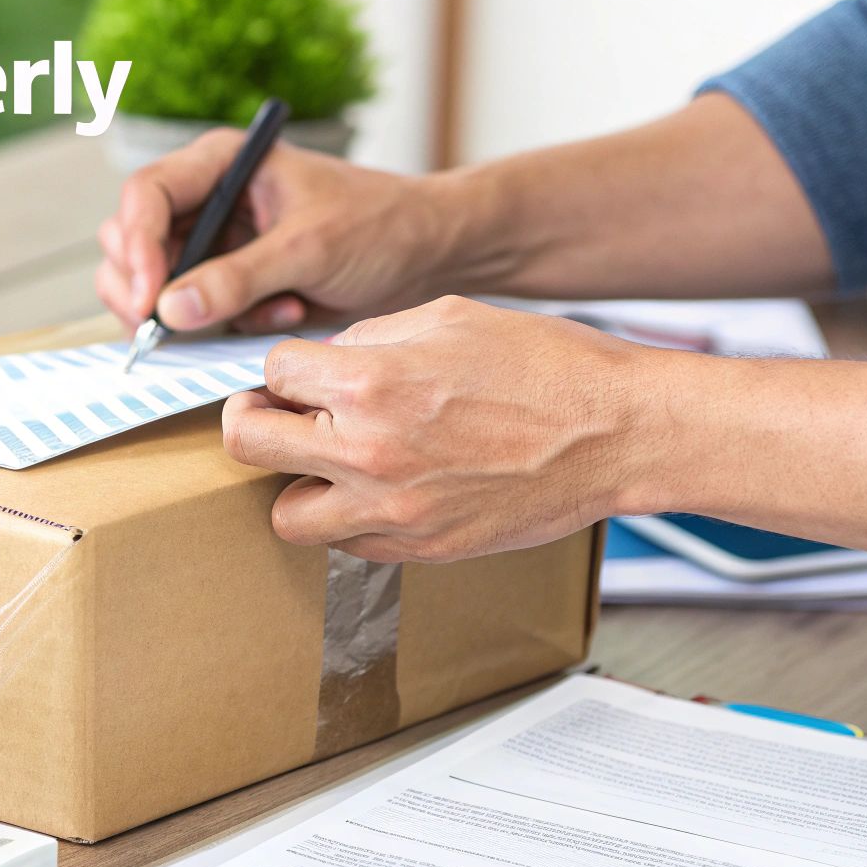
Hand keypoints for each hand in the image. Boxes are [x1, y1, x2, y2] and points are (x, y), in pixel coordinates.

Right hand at [95, 129, 461, 333]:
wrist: (424, 256)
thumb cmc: (378, 226)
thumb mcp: (309, 248)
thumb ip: (239, 277)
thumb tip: (169, 309)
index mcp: (222, 164)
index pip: (146, 195)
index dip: (138, 247)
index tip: (150, 300)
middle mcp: (207, 200)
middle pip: (129, 240)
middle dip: (144, 287)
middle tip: (167, 328)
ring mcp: (213, 245)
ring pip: (152, 284)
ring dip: (191, 313)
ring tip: (264, 311)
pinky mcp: (228, 285)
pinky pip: (194, 314)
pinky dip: (228, 326)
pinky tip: (284, 313)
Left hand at [221, 297, 647, 561]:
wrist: (618, 433)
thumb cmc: (546, 366)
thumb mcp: (447, 317)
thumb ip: (369, 339)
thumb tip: (325, 361)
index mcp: (370, 385)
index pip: (272, 373)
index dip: (284, 367)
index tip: (300, 371)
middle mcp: (368, 455)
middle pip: (249, 445)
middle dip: (254, 420)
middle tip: (277, 413)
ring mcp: (392, 513)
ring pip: (286, 515)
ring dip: (296, 483)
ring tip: (329, 460)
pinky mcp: (421, 549)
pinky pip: (348, 545)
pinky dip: (348, 518)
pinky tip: (378, 487)